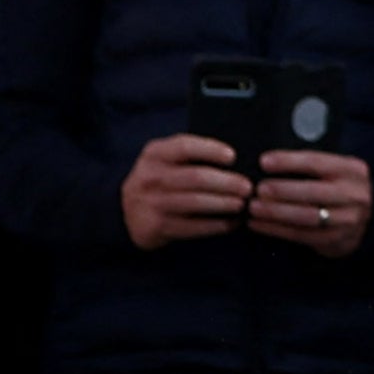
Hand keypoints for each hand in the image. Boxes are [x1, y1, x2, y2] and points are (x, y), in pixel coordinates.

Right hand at [121, 133, 250, 249]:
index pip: (184, 146)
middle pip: (195, 177)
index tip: (233, 157)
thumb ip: (191, 155)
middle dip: (226, 182)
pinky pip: (191, 227)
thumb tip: (236, 159)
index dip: (210, 150)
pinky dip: (215, 225)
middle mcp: (149, 177)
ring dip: (223, 204)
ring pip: (195, 203)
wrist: (126, 212)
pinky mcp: (156, 227)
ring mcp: (151, 204)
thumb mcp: (165, 160)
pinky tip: (231, 223)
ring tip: (242, 204)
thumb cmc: (160, 179)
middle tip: (247, 187)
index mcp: (155, 154)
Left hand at [249, 148, 372, 258]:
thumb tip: (269, 163)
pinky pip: (302, 235)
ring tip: (254, 208)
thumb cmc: (335, 188)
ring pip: (307, 216)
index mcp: (353, 170)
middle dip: (282, 190)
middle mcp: (355, 194)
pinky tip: (259, 224)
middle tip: (257, 189)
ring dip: (276, 212)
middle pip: (314, 191)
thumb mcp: (333, 170)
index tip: (264, 162)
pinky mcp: (337, 240)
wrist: (358, 219)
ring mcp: (349, 220)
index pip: (318, 162)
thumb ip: (309, 166)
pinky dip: (277, 230)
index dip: (289, 162)